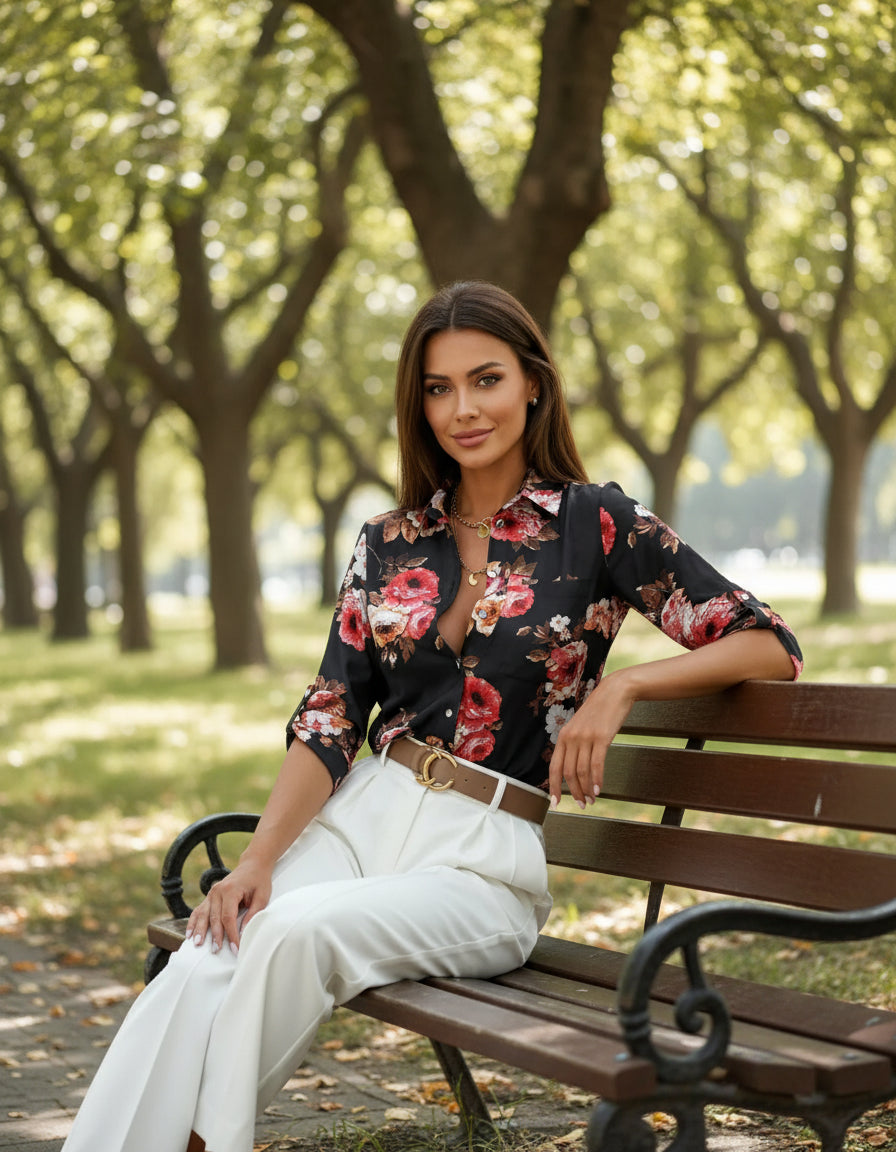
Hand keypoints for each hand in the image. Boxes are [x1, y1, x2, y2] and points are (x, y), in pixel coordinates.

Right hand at [185, 856, 272, 954]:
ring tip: (197, 945)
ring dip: (199, 931)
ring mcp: (211, 894)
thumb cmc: (259, 881)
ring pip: (203, 915)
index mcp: (230, 890)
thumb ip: (253, 914)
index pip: (228, 917)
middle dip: (215, 936)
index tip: (236, 948)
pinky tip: (189, 934)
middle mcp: (217, 891)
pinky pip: (199, 911)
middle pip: (214, 918)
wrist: (253, 865)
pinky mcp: (209, 897)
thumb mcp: (262, 897)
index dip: (231, 934)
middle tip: (216, 951)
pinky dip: (193, 923)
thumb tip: (243, 933)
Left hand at [548, 671, 634, 809]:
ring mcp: (585, 737)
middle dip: (574, 793)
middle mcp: (571, 737)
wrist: (615, 692)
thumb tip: (573, 768)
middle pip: (568, 773)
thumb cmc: (599, 711)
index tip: (556, 803)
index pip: (554, 767)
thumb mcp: (580, 726)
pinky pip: (596, 764)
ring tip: (591, 800)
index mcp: (563, 736)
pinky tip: (599, 789)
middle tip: (581, 805)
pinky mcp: (601, 737)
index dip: (554, 787)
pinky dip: (597, 780)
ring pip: (582, 771)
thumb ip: (574, 743)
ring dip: (586, 789)